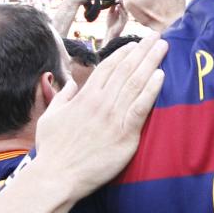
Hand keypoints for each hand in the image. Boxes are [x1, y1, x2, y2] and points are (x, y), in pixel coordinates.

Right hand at [32, 32, 166, 195]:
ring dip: (151, 62)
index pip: (107, 68)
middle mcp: (100, 102)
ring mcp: (113, 117)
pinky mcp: (125, 134)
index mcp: (84, 97)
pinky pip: (141, 107)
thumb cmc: (52, 150)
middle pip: (125, 69)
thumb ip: (62, 97)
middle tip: (157, 36)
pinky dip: (151, 90)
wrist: (57, 176)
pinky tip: (161, 75)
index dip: (123, 54)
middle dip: (142, 50)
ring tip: (163, 47)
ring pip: (135, 83)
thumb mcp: (50, 117)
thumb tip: (70, 83)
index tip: (135, 44)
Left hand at [103, 3, 128, 42]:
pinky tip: (118, 6)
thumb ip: (112, 7)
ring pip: (125, 10)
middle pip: (125, 6)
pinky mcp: (124, 21)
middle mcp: (125, 14)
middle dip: (123, 1)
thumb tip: (113, 0)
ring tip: (118, 1)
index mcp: (122, 12)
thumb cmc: (110, 23)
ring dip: (122, 5)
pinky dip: (121, 10)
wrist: (110, 31)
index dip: (121, 0)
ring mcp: (125, 18)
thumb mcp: (110, 13)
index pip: (123, 4)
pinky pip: (123, 14)